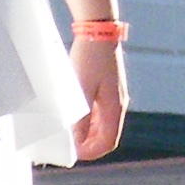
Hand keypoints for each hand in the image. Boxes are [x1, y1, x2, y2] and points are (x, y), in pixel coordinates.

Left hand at [70, 32, 125, 163]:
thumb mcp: (81, 90)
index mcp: (115, 108)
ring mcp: (113, 96)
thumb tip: (76, 141)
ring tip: (67, 131)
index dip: (91, 152)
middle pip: (105, 136)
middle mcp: (117, 105)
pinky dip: (87, 120)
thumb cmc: (90, 59)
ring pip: (102, 125)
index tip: (73, 153)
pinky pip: (99, 113)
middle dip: (87, 144)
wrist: (98, 31)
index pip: (108, 142)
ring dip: (86, 132)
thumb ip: (79, 118)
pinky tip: (73, 115)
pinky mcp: (107, 88)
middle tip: (67, 145)